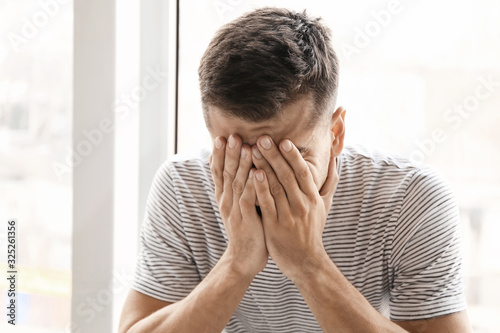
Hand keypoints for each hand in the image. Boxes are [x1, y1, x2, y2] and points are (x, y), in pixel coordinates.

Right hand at [210, 135, 268, 277]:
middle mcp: (226, 201)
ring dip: (241, 164)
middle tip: (232, 135)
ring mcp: (234, 211)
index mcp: (224, 197)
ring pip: (236, 183)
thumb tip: (239, 167)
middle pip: (226, 173)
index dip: (219, 155)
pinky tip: (257, 172)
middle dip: (229, 153)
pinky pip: (248, 199)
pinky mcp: (245, 220)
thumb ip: (238, 188)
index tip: (221, 137)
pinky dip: (252, 185)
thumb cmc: (246, 229)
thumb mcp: (238, 207)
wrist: (244, 259)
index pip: (218, 172)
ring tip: (246, 147)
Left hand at [251, 136, 338, 280]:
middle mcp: (302, 204)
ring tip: (252, 151)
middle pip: (287, 175)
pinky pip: (266, 204)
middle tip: (262, 138)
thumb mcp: (325, 206)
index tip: (284, 140)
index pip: (303, 172)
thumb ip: (329, 182)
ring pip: (275, 187)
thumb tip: (335, 159)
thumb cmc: (313, 230)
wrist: (305, 261)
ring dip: (264, 167)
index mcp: (313, 198)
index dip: (293, 156)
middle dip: (274, 155)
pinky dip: (260, 188)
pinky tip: (252, 174)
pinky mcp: (275, 226)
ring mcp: (288, 215)